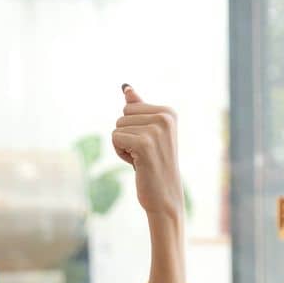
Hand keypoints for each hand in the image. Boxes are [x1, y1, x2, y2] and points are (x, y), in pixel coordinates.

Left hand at [112, 84, 184, 220]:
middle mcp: (165, 117)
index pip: (129, 107)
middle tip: (145, 153)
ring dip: (124, 146)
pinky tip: (137, 163)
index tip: (149, 143)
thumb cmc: (154, 164)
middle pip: (122, 116)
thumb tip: (126, 87)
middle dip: (127, 136)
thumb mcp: (148, 132)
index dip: (132, 127)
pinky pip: (115, 138)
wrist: (164, 195)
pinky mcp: (144, 144)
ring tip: (142, 159)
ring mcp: (156, 130)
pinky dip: (121, 153)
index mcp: (169, 111)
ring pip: (117, 128)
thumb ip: (139, 108)